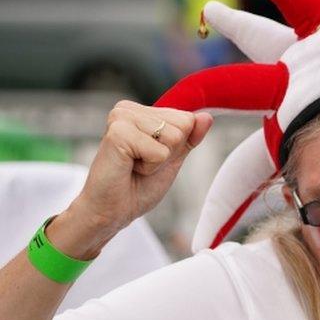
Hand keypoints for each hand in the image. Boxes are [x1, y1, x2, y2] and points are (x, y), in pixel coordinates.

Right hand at [69, 100, 212, 244]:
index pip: (187, 118)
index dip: (178, 146)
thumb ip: (190, 137)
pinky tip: (129, 167)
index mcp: (141, 112)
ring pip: (174, 136)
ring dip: (159, 160)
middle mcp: (128, 109)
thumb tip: (206, 116)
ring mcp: (121, 118)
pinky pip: (160, 151)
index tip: (152, 157)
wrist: (113, 210)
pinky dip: (150, 167)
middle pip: (183, 125)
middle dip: (170, 152)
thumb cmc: (139, 185)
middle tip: (143, 163)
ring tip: (135, 165)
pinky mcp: (118, 133)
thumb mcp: (173, 158)